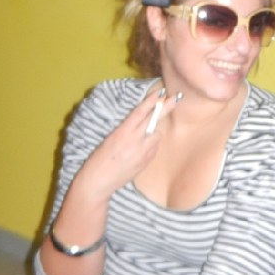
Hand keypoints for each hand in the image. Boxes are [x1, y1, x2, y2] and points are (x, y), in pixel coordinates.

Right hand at [77, 86, 179, 201]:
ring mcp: (142, 152)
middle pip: (154, 120)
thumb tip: (140, 122)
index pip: (140, 112)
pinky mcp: (146, 162)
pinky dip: (150, 145)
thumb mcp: (110, 139)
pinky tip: (140, 151)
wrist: (98, 182)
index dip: (151, 101)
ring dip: (153, 132)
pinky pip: (154, 148)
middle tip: (175, 98)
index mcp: (122, 132)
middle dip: (165, 108)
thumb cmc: (99, 159)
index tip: (160, 92)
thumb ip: (126, 130)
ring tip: (141, 139)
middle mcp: (135, 140)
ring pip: (156, 135)